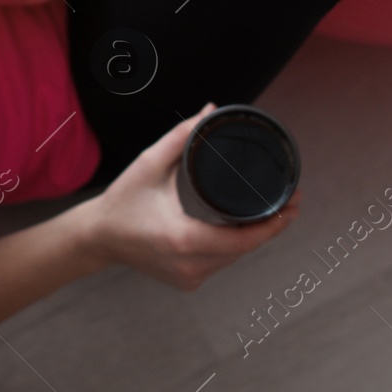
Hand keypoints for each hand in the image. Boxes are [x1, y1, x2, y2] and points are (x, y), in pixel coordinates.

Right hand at [74, 103, 297, 290]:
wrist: (97, 237)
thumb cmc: (122, 200)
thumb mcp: (149, 163)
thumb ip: (182, 136)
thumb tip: (210, 110)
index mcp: (183, 239)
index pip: (244, 238)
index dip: (274, 223)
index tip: (294, 202)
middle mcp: (190, 265)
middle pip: (246, 248)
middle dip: (271, 225)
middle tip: (292, 200)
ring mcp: (190, 277)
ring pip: (236, 257)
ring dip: (254, 236)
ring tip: (274, 210)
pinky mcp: (188, 281)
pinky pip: (222, 262)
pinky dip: (234, 245)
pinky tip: (246, 228)